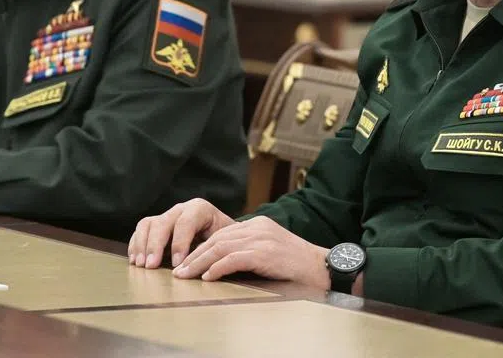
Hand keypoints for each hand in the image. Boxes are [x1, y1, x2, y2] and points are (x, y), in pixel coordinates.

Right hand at [128, 198, 235, 268]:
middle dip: (155, 245)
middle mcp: (180, 209)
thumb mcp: (224, 238)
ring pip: (148, 224)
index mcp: (199, 209)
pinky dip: (136, 244)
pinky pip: (140, 230)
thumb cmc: (223, 236)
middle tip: (152, 266)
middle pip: (163, 223)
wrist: (219, 228)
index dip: (180, 243)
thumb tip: (206, 266)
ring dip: (142, 245)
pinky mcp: (155, 224)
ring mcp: (166, 215)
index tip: (177, 264)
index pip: (186, 223)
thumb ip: (215, 247)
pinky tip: (135, 260)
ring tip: (141, 265)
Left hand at [172, 215, 329, 289]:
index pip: (222, 234)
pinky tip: (207, 277)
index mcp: (258, 224)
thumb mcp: (271, 252)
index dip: (202, 248)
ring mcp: (261, 238)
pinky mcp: (264, 253)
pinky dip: (216, 268)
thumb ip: (251, 251)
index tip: (187, 262)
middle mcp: (258, 227)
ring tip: (186, 275)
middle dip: (195, 255)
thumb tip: (223, 264)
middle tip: (179, 270)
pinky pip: (233, 258)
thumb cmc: (298, 266)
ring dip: (199, 263)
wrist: (324, 268)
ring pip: (220, 247)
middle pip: (217, 239)